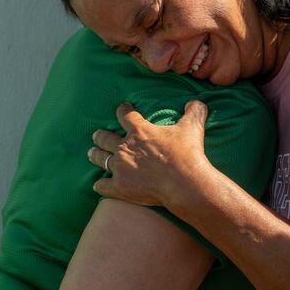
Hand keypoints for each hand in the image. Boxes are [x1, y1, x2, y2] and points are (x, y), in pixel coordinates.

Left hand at [87, 100, 212, 207]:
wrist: (184, 183)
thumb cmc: (187, 154)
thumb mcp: (193, 127)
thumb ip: (194, 112)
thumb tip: (197, 102)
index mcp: (139, 131)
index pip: (125, 115)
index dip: (123, 110)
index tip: (123, 108)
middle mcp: (124, 147)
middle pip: (105, 137)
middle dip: (100, 135)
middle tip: (97, 135)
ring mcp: (120, 168)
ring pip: (100, 158)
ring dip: (95, 155)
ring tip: (91, 153)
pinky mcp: (120, 187)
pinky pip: (102, 185)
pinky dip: (100, 184)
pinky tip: (98, 184)